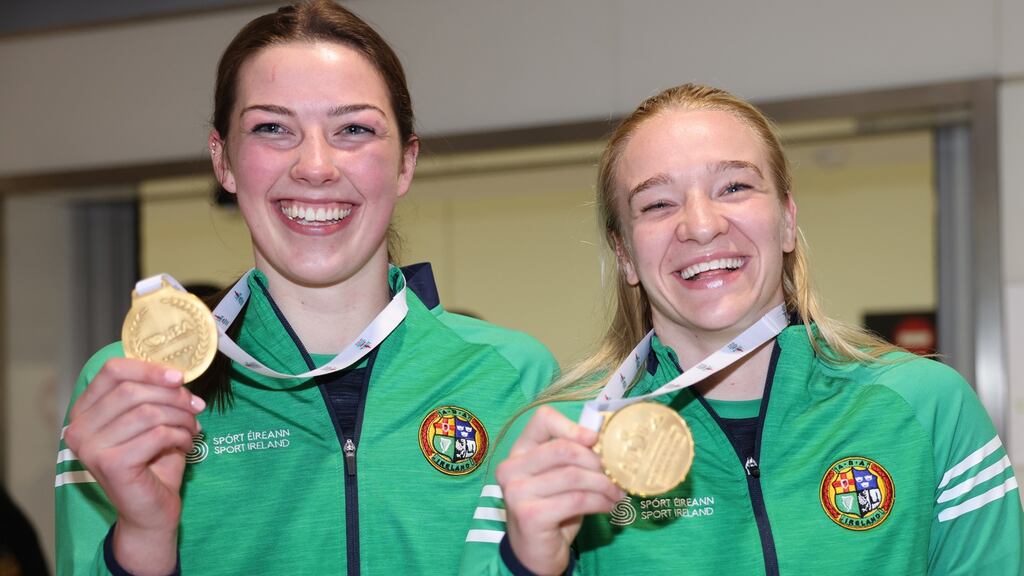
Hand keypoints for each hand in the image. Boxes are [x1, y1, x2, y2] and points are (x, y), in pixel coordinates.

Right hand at [63, 358, 204, 574]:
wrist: (151, 510)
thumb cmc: (152, 462)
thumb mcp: (152, 419)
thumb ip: (154, 393)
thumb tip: (177, 370)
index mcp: (84, 411)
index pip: (112, 371)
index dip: (149, 368)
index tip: (179, 377)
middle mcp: (79, 428)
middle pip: (132, 389)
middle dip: (173, 395)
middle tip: (196, 406)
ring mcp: (90, 447)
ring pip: (148, 411)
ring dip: (181, 417)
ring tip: (193, 427)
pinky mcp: (111, 464)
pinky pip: (157, 434)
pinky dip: (181, 435)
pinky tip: (186, 444)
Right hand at [496, 406, 623, 575]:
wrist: (535, 553)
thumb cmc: (552, 510)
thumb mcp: (560, 478)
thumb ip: (573, 458)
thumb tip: (608, 444)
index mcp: (520, 451)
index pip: (543, 420)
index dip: (572, 426)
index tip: (595, 440)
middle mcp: (511, 468)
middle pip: (564, 449)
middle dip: (596, 461)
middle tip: (615, 474)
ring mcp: (517, 492)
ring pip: (573, 476)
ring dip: (604, 485)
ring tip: (617, 493)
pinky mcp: (530, 515)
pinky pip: (576, 500)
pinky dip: (600, 502)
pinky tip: (609, 507)